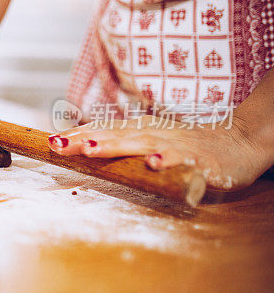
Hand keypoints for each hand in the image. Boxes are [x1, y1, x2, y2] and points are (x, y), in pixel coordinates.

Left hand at [47, 115, 266, 190]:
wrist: (241, 140)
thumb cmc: (189, 145)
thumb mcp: (152, 141)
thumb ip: (123, 145)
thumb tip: (84, 147)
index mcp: (142, 130)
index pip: (104, 130)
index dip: (78, 134)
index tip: (51, 141)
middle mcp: (155, 133)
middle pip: (116, 134)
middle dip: (86, 139)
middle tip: (60, 144)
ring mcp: (177, 145)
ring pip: (142, 143)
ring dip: (116, 146)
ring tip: (91, 149)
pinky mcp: (201, 160)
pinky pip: (183, 160)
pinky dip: (168, 160)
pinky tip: (154, 163)